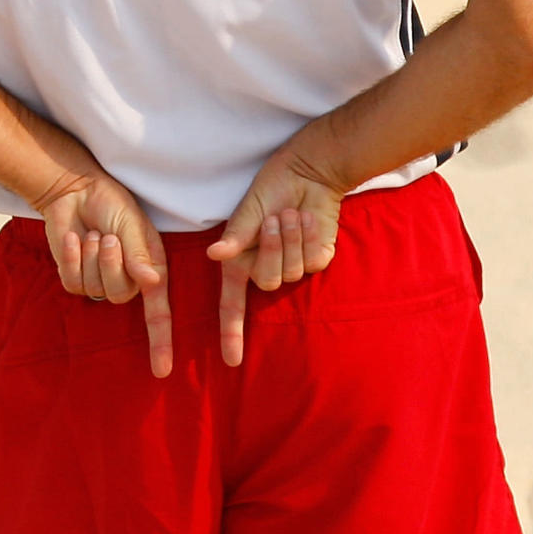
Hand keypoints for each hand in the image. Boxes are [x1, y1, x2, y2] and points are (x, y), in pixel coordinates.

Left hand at [38, 171, 172, 378]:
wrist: (75, 190)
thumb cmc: (111, 203)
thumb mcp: (131, 223)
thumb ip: (140, 254)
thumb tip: (152, 283)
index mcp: (150, 267)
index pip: (158, 311)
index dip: (160, 341)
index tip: (162, 370)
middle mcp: (128, 278)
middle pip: (120, 295)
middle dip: (110, 264)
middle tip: (107, 236)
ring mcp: (99, 280)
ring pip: (94, 289)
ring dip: (90, 256)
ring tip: (93, 232)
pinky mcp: (74, 277)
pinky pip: (72, 283)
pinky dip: (72, 257)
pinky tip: (74, 239)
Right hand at [206, 147, 343, 366]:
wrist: (307, 172)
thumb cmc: (271, 188)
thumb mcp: (248, 209)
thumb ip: (235, 235)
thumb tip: (214, 255)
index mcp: (242, 260)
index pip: (233, 305)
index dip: (232, 333)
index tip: (231, 361)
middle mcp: (265, 267)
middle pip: (268, 283)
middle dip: (272, 249)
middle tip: (275, 219)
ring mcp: (293, 265)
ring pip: (292, 273)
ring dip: (292, 239)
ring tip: (291, 213)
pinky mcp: (318, 258)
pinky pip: (314, 264)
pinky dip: (310, 239)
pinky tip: (308, 220)